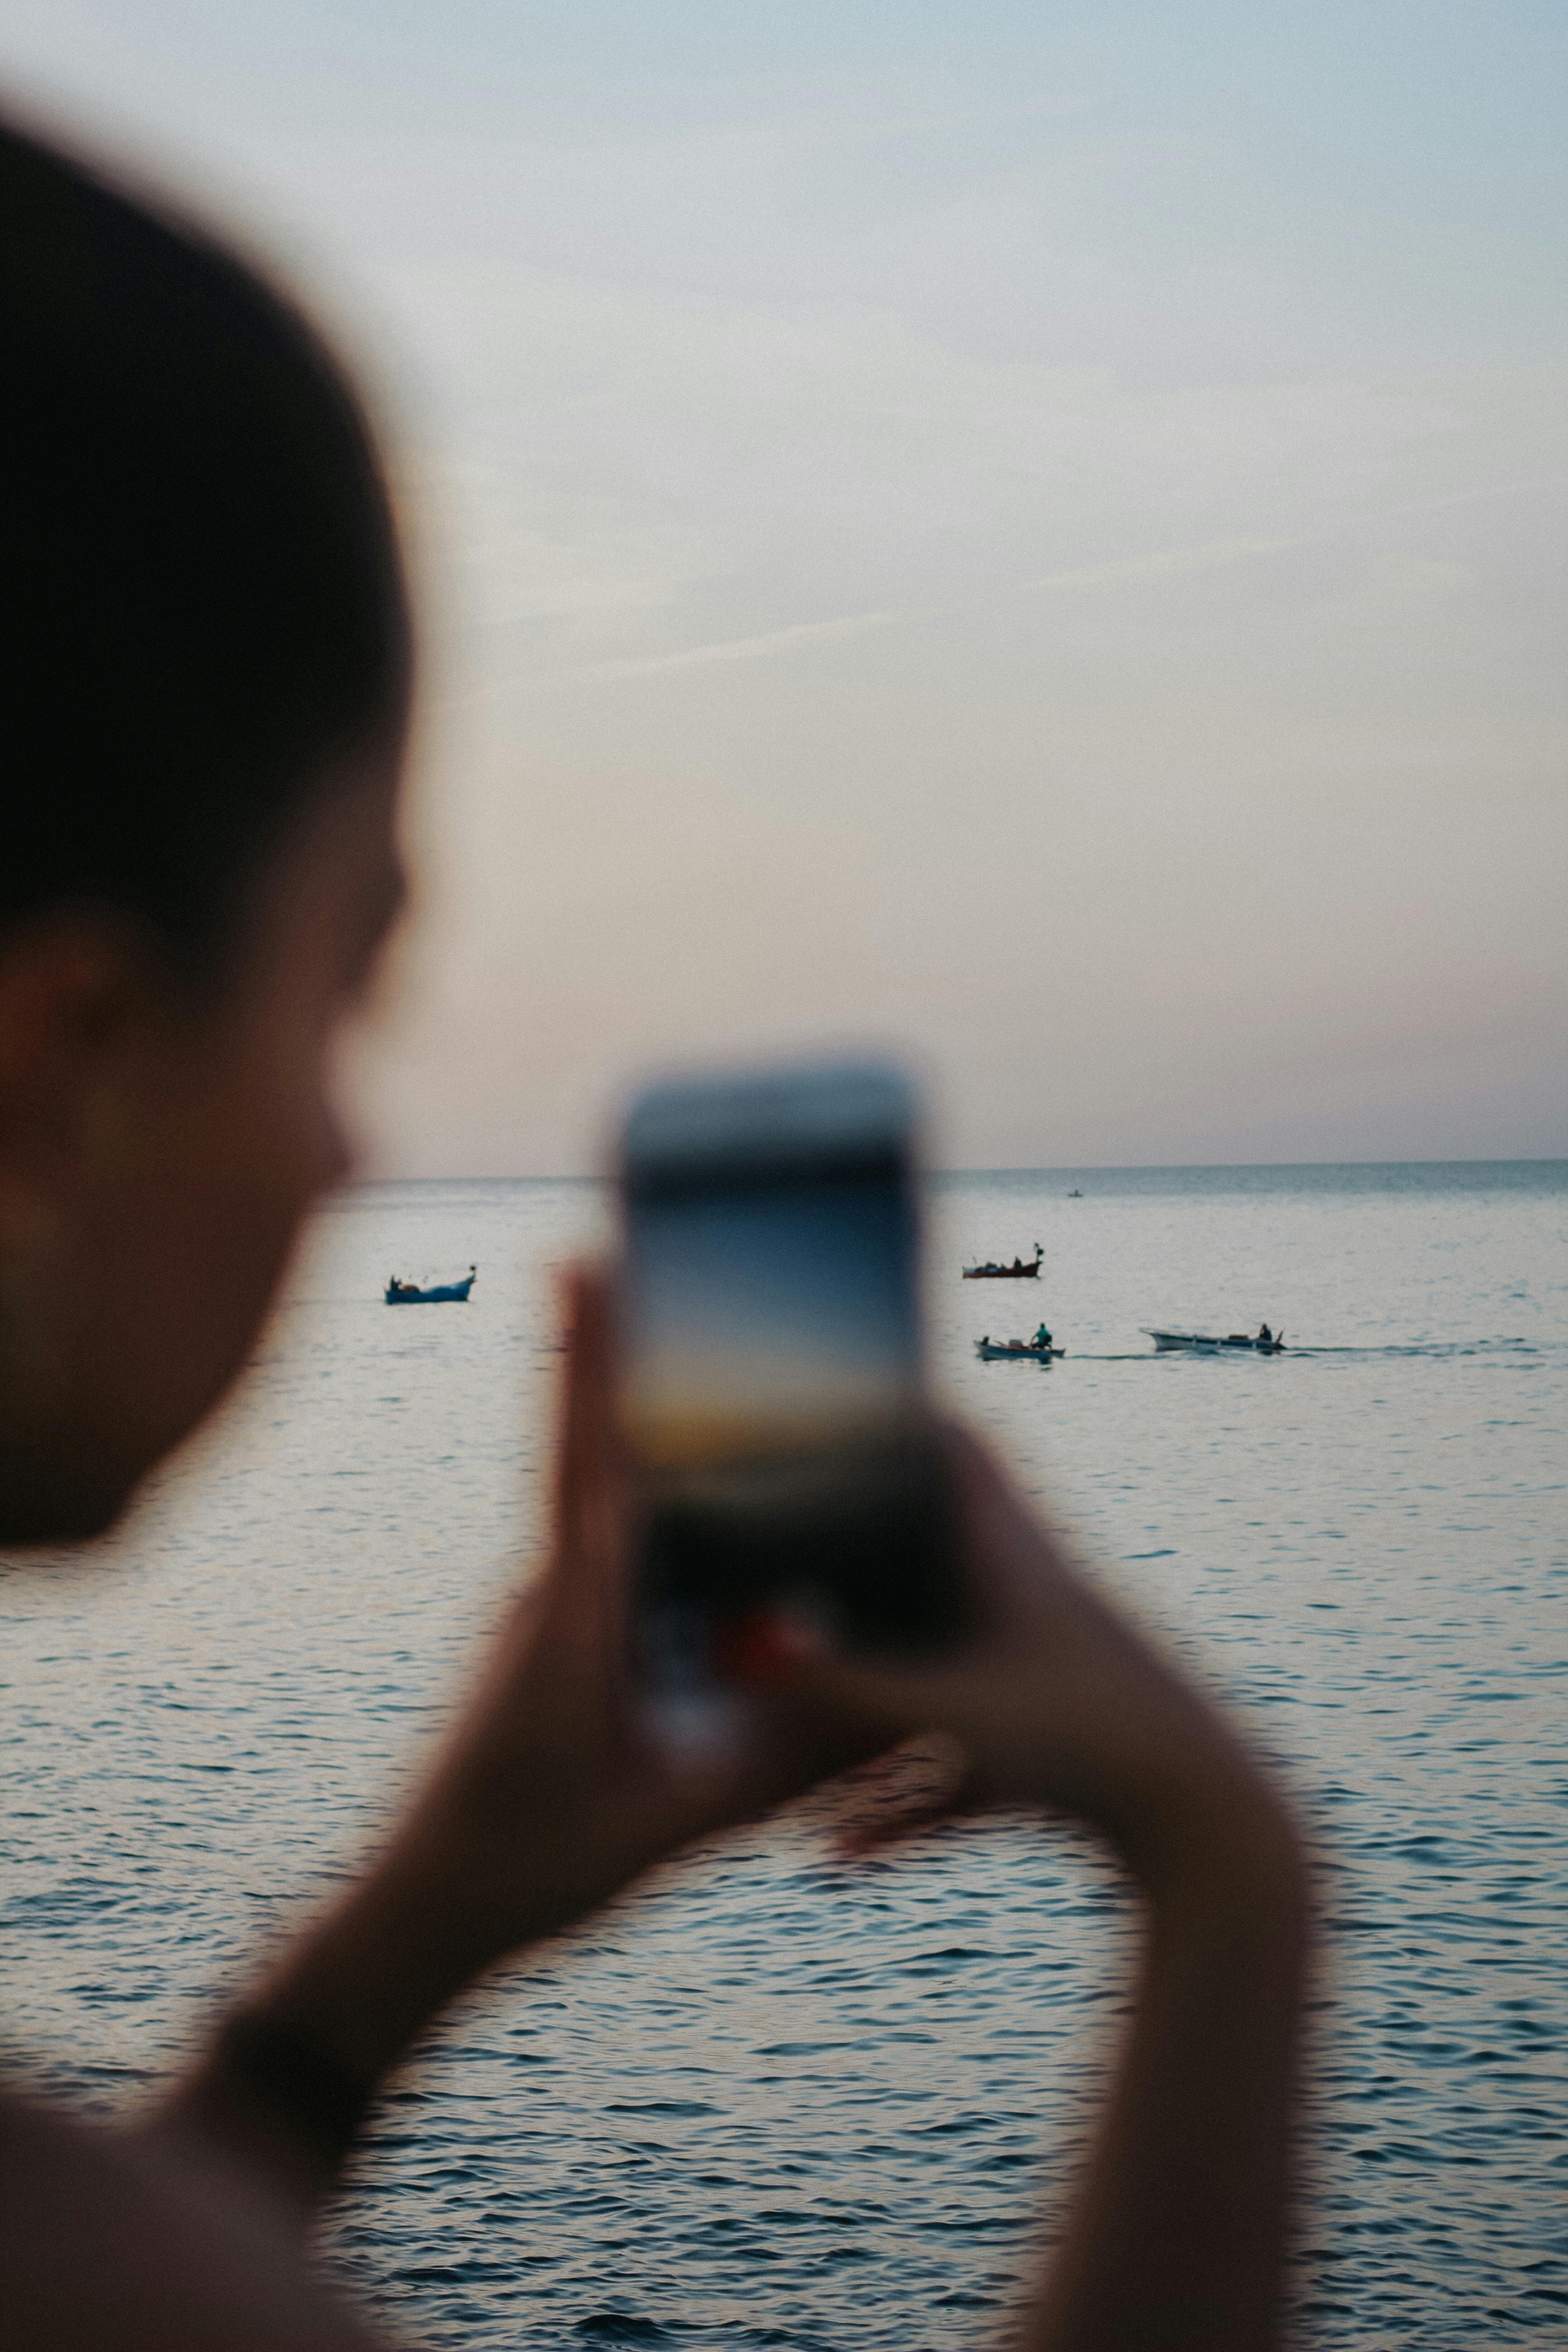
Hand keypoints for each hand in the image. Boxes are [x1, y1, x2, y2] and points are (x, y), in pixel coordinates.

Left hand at [203, 1261, 881, 2156]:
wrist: (419, 1917)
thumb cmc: (529, 1873)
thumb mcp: (673, 1824)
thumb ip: (776, 1761)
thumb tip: (883, 1703)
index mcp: (570, 1618)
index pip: (592, 1460)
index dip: (595, 1357)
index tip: (589, 1260)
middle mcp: (547, 1591)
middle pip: (589, 1443)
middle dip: (615, 1345)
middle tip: (638, 1243)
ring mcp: (542, 1609)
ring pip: (593, 1489)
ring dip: (625, 1410)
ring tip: (674, 1329)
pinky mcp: (549, 1635)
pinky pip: (599, 1538)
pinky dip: (635, 1484)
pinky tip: (686, 1478)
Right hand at [760, 1427, 1298, 1899]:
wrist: (1218, 1838)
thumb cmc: (1096, 1748)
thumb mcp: (955, 1711)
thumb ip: (844, 1688)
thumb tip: (740, 1650)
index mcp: (1018, 1563)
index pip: (964, 1452)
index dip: (907, 1413)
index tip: (846, 1393)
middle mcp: (1034, 1608)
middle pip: (937, 1562)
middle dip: (862, 1562)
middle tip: (783, 1550)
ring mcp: (1047, 1682)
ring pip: (942, 1676)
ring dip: (868, 1711)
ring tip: (782, 1747)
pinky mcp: (1059, 1755)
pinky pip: (962, 1767)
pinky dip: (906, 1803)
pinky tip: (839, 1854)